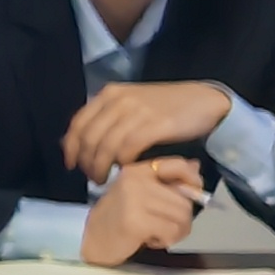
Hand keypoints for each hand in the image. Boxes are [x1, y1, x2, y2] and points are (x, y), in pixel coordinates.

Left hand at [62, 81, 233, 185]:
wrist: (203, 101)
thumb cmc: (165, 107)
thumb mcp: (130, 105)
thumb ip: (108, 119)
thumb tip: (82, 142)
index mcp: (109, 94)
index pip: (79, 123)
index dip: (71, 147)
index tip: (71, 165)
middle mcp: (119, 100)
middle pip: (90, 137)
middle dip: (87, 162)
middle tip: (92, 178)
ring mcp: (138, 111)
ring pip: (107, 145)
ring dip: (102, 167)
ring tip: (105, 180)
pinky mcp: (157, 124)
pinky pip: (130, 148)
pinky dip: (124, 162)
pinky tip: (126, 171)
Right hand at [78, 158, 204, 265]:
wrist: (91, 238)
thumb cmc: (119, 217)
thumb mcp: (142, 193)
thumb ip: (168, 181)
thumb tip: (195, 165)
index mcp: (137, 170)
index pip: (178, 165)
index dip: (192, 180)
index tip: (191, 193)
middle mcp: (135, 179)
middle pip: (185, 201)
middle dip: (181, 220)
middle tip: (164, 226)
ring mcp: (133, 199)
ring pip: (182, 218)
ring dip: (174, 232)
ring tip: (156, 232)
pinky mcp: (135, 220)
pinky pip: (171, 231)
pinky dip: (166, 240)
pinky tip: (149, 239)